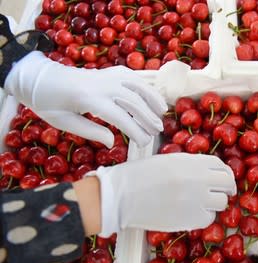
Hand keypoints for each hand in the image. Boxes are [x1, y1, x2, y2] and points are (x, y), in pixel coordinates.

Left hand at [4, 51, 166, 147]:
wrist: (41, 78)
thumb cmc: (50, 104)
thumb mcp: (64, 123)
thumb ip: (90, 132)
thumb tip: (113, 142)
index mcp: (89, 99)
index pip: (120, 117)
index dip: (135, 131)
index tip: (144, 143)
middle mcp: (103, 84)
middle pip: (133, 102)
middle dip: (148, 118)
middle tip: (156, 133)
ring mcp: (108, 75)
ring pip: (138, 86)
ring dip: (152, 100)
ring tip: (162, 114)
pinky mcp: (111, 71)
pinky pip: (134, 77)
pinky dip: (147, 87)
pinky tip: (154, 98)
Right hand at [87, 153, 236, 236]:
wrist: (122, 195)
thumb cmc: (140, 175)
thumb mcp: (169, 160)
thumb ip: (191, 165)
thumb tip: (208, 173)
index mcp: (194, 161)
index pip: (221, 166)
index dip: (224, 174)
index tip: (223, 179)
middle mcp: (201, 179)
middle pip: (228, 183)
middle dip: (227, 188)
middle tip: (224, 193)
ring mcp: (199, 200)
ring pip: (221, 202)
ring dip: (215, 203)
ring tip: (201, 204)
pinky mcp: (193, 219)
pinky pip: (208, 218)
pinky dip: (203, 217)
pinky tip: (190, 214)